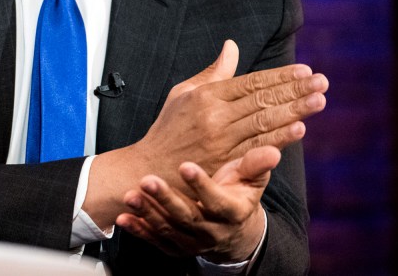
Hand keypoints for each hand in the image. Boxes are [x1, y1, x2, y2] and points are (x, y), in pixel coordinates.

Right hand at [85, 39, 327, 225]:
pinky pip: (256, 146)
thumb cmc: (168, 128)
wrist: (149, 169)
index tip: (305, 71)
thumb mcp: (183, 93)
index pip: (250, 82)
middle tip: (322, 82)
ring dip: (295, 111)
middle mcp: (214, 115)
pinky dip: (280, 137)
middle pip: (262, 100)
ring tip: (319, 100)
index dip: (279, 76)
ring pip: (264, 121)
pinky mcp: (223, 162)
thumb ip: (213, 72)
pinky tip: (300, 129)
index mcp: (206, 95)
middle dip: (295, 90)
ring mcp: (220, 139)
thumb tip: (232, 46)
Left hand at [114, 145, 278, 261]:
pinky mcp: (176, 247)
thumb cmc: (240, 194)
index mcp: (232, 212)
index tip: (185, 166)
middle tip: (147, 179)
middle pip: (187, 217)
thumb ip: (256, 164)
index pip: (217, 201)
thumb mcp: (252, 179)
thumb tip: (273, 151)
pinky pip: (156, 241)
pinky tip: (124, 218)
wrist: (233, 229)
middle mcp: (212, 231)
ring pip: (168, 229)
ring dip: (148, 213)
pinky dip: (139, 231)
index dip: (202, 185)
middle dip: (166, 199)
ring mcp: (192, 241)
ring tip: (131, 195)